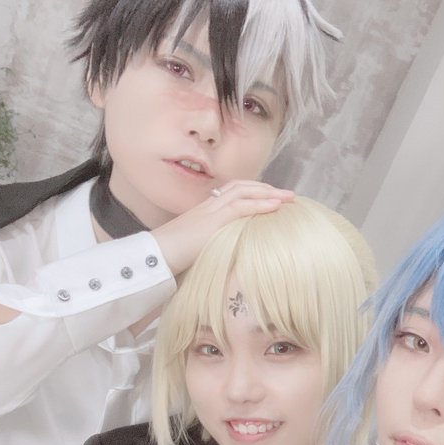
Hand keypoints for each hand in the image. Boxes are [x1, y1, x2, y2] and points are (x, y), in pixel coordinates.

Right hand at [152, 180, 294, 277]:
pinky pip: (241, 206)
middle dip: (266, 188)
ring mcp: (210, 210)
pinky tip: (276, 206)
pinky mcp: (212, 220)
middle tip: (287, 194)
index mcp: (204, 211)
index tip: (271, 198)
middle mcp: (208, 205)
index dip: (253, 193)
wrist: (156, 256)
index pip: (232, 193)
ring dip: (268, 192)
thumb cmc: (171, 257)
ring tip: (287, 197)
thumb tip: (229, 255)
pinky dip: (260, 204)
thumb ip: (212, 245)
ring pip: (244, 192)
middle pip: (241, 187)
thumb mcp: (197, 248)